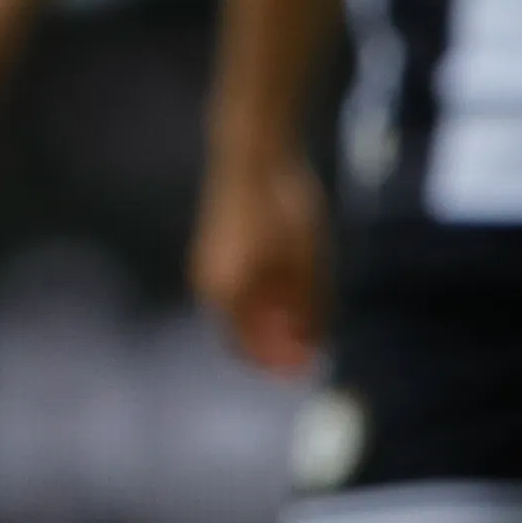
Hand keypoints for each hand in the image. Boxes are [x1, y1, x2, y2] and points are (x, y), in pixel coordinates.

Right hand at [191, 140, 331, 374]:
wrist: (253, 154)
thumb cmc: (283, 208)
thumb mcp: (308, 263)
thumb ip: (309, 309)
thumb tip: (312, 348)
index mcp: (227, 294)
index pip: (247, 350)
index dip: (277, 365)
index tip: (308, 367)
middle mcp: (209, 285)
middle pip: (242, 333)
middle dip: (276, 344)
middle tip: (313, 343)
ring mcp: (208, 267)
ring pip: (241, 312)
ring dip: (271, 321)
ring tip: (308, 311)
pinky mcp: (216, 250)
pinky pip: (239, 289)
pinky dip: (263, 299)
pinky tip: (292, 285)